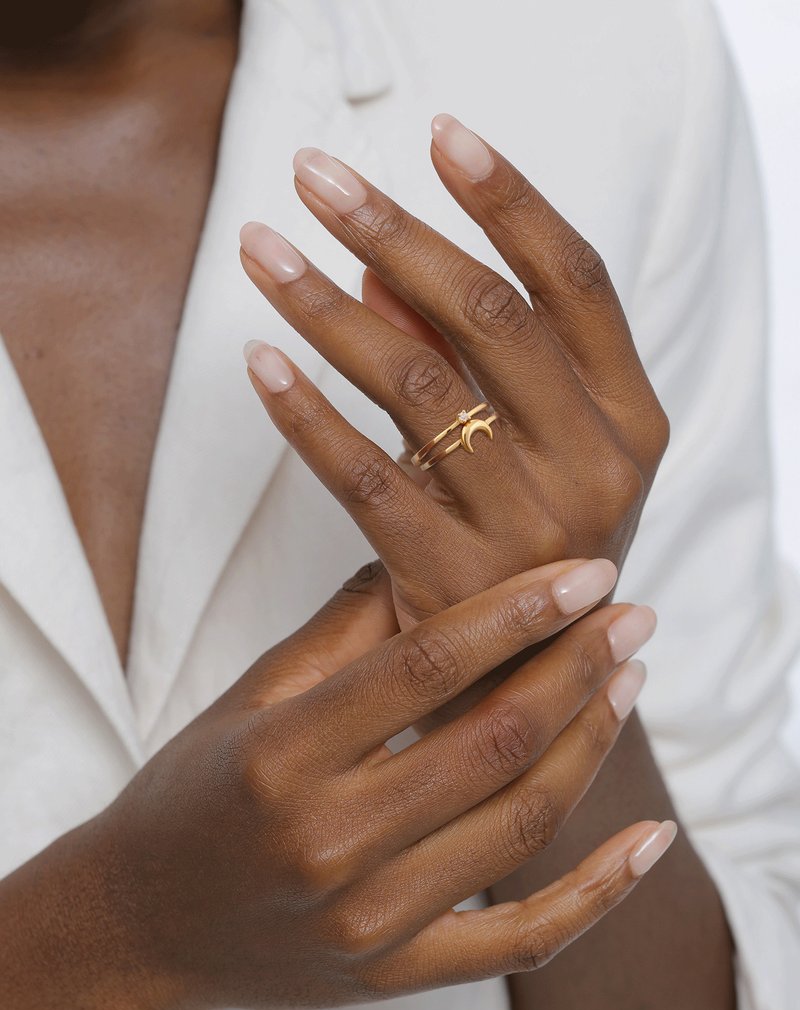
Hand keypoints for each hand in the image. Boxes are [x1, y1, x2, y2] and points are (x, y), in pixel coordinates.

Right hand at [89, 561, 667, 1009]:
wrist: (140, 924)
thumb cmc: (191, 796)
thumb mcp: (247, 698)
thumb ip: (342, 633)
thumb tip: (430, 557)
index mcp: (281, 758)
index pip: (426, 667)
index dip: (519, 612)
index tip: (587, 573)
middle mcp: (328, 844)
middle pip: (492, 742)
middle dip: (578, 668)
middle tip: (633, 617)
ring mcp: (368, 922)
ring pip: (520, 825)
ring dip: (592, 747)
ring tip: (628, 683)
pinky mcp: (395, 974)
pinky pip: (522, 940)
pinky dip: (599, 893)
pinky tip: (653, 840)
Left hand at [239, 115, 669, 629]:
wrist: (530, 684)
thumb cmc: (530, 542)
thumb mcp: (536, 447)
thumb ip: (471, 359)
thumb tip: (376, 265)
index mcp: (632, 419)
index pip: (576, 282)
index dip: (509, 200)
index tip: (439, 136)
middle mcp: (596, 467)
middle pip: (489, 317)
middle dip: (393, 229)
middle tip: (313, 175)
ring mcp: (528, 530)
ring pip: (418, 385)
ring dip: (326, 305)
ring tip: (259, 250)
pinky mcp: (452, 581)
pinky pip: (365, 479)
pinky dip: (305, 414)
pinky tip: (258, 363)